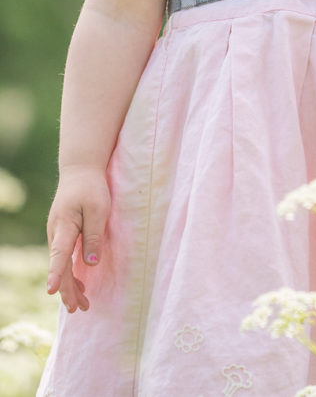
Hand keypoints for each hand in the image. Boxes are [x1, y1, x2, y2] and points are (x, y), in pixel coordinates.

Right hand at [46, 167, 110, 312]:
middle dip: (68, 290)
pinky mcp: (62, 234)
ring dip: (70, 285)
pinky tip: (79, 285)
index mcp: (64, 226)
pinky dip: (70, 273)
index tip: (52, 291)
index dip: (57, 274)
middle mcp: (56, 233)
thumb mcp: (98, 209)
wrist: (80, 171)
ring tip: (81, 305)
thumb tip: (90, 265)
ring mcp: (57, 234)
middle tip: (78, 310)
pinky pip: (64, 258)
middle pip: (60, 266)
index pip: (59, 254)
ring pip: (62, 264)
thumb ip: (93, 236)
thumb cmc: (91, 188)